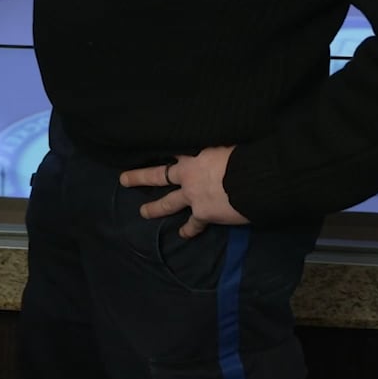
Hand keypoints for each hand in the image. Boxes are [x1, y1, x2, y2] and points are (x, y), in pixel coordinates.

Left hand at [120, 146, 249, 237]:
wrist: (254, 179)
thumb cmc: (244, 156)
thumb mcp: (227, 144)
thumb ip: (218, 149)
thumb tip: (221, 149)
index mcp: (195, 154)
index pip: (173, 150)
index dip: (159, 148)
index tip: (143, 146)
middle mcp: (188, 175)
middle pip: (158, 175)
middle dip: (139, 177)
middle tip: (123, 179)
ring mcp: (192, 196)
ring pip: (168, 203)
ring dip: (155, 208)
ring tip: (143, 212)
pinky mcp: (203, 214)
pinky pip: (193, 224)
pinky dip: (188, 230)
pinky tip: (183, 234)